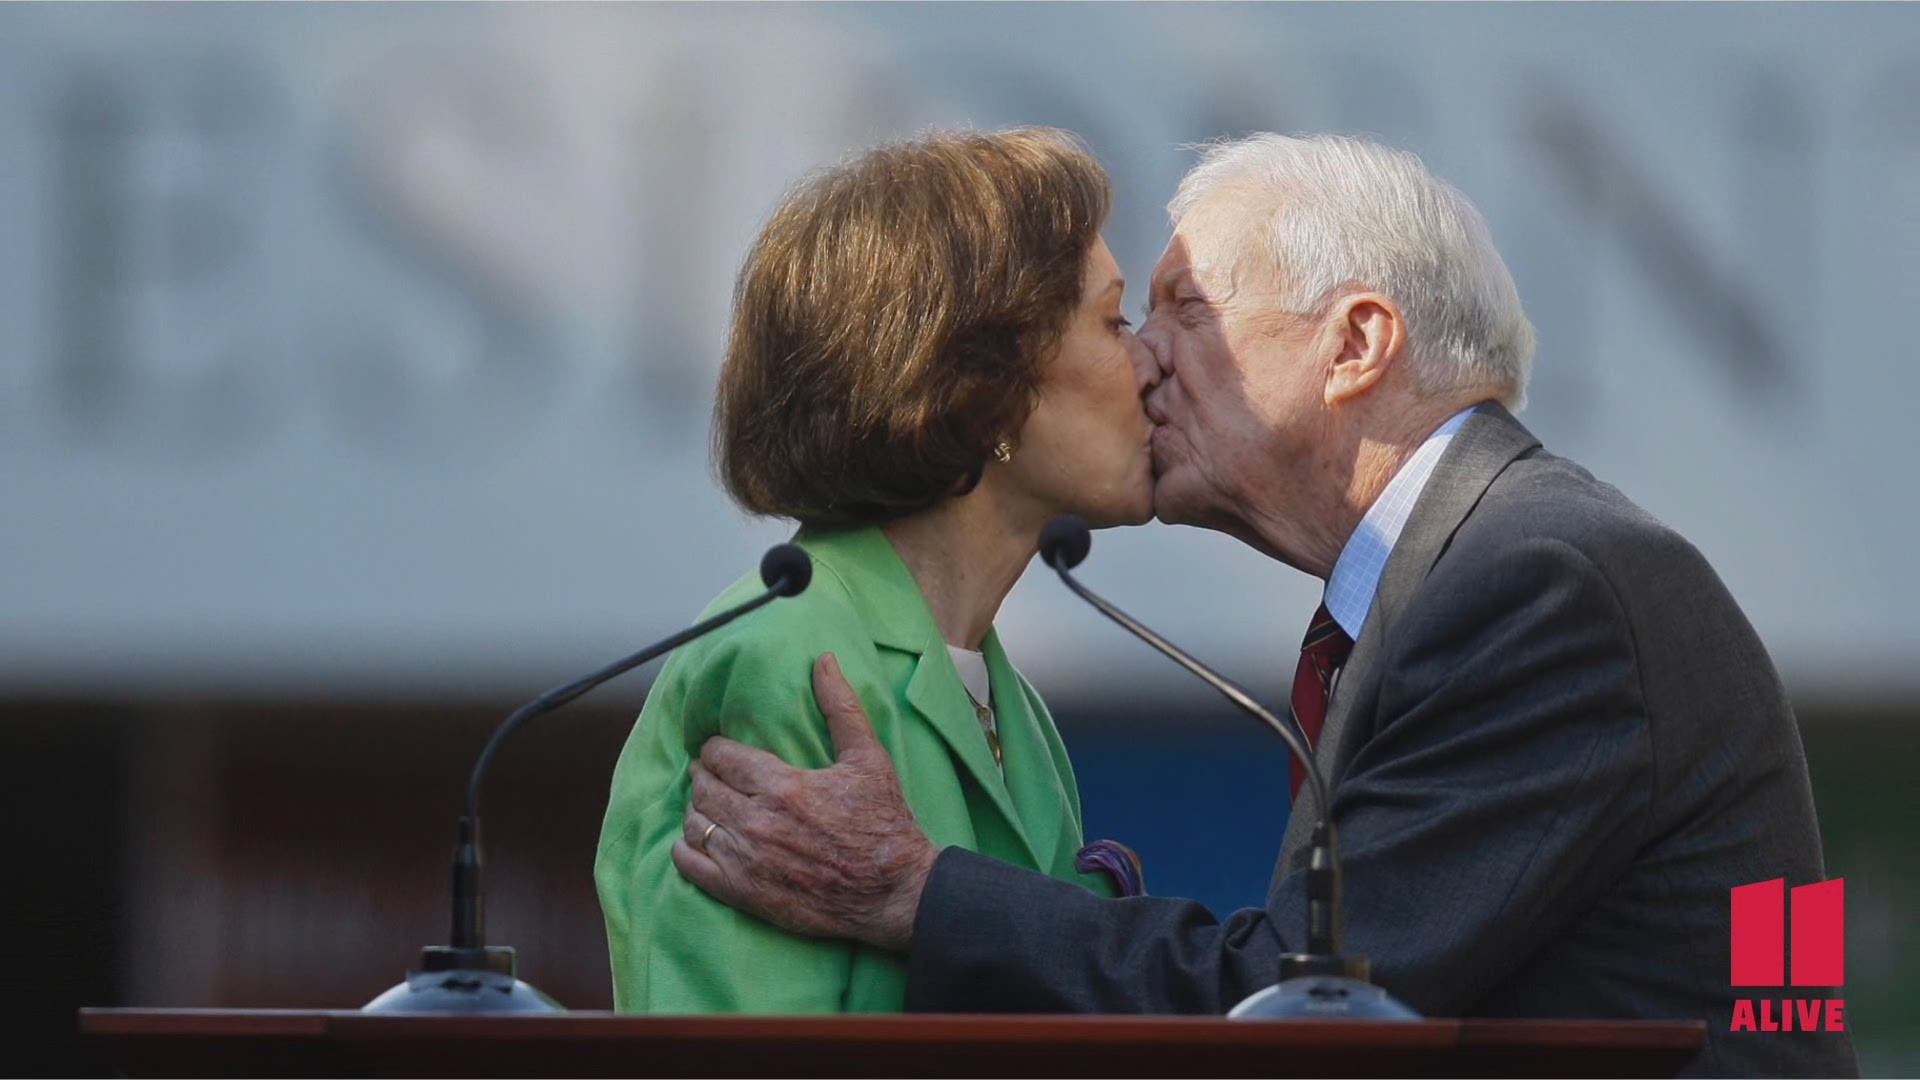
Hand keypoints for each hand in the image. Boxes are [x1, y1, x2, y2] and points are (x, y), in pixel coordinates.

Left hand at [671, 653, 938, 951]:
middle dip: (703, 774)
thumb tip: (823, 660)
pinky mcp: (744, 894)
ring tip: (705, 802)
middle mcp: (756, 822)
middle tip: (708, 772)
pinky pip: (692, 866)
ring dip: (695, 808)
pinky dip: (684, 850)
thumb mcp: (869, 758)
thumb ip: (841, 707)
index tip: (719, 749)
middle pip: (703, 787)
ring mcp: (747, 861)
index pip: (722, 756)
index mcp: (782, 785)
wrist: (894, 892)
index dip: (715, 748)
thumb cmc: (884, 823)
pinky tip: (692, 841)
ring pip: (695, 824)